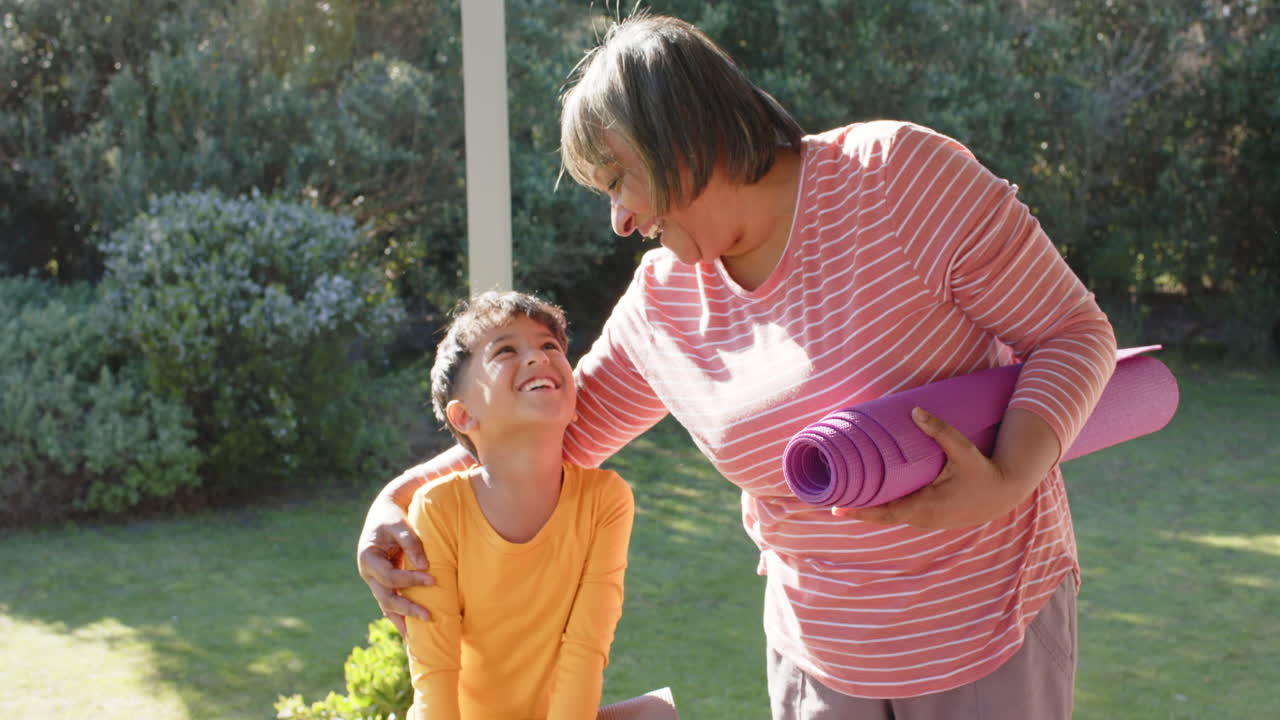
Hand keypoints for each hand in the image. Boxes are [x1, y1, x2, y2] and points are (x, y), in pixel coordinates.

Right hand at [356, 493, 433, 634]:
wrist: (384, 511)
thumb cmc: (393, 516)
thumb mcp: (400, 524)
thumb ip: (411, 542)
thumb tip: (424, 566)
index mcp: (368, 558)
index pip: (390, 577)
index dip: (410, 581)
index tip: (432, 580)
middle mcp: (368, 573)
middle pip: (386, 598)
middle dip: (407, 609)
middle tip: (429, 617)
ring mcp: (373, 580)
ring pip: (385, 605)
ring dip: (401, 619)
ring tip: (415, 639)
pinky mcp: (382, 582)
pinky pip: (389, 602)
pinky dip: (398, 615)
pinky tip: (409, 629)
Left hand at [833, 407, 1043, 529]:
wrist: (1005, 492)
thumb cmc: (984, 471)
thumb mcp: (963, 450)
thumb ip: (940, 431)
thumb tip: (915, 411)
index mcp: (925, 506)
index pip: (885, 512)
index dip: (860, 511)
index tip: (837, 509)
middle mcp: (924, 519)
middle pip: (884, 516)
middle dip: (860, 510)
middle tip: (834, 502)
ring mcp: (929, 522)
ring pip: (894, 517)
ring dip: (874, 510)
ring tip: (849, 498)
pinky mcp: (934, 519)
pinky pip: (905, 515)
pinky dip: (889, 509)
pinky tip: (877, 500)